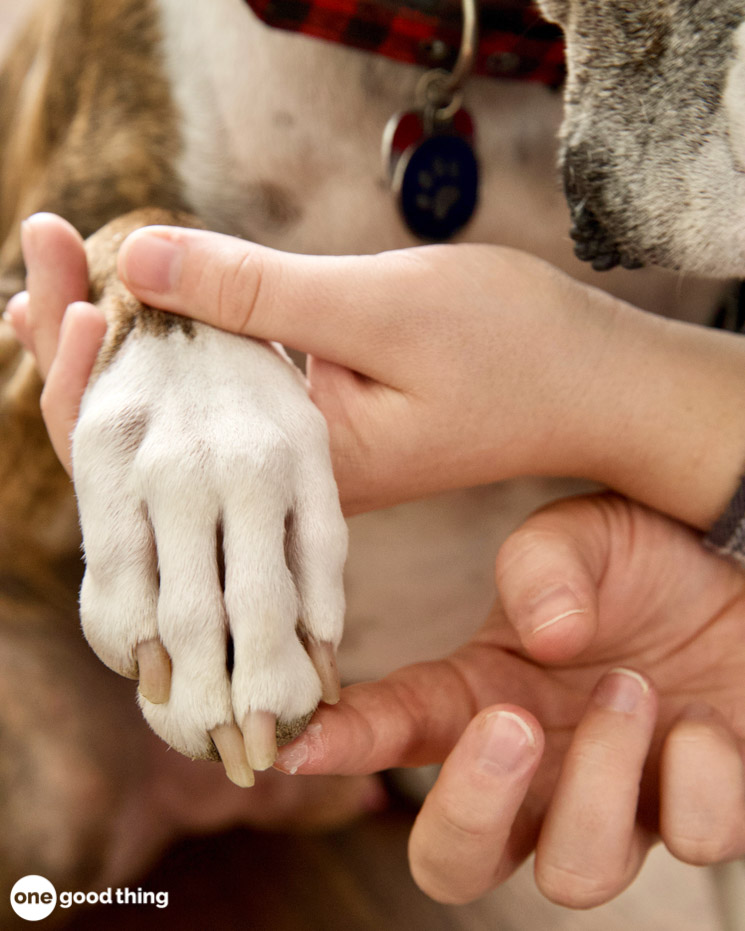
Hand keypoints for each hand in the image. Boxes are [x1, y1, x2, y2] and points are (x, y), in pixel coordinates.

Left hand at [11, 213, 744, 524]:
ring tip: (61, 273)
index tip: (58, 284)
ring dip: (124, 342)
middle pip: (150, 436)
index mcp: (295, 472)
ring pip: (185, 413)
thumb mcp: (379, 310)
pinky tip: (148, 301)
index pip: (150, 450)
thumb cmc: (511, 353)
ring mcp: (301, 454)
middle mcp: (285, 480)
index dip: (84, 371)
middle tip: (39, 258)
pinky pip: (226, 393)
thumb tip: (142, 258)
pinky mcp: (318, 423)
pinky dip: (182, 340)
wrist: (588, 383)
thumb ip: (259, 294)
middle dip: (83, 349)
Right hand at [271, 493, 744, 905]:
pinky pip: (691, 838)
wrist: (741, 565)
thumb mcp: (582, 537)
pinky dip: (700, 777)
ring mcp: (615, 803)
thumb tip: (545, 640)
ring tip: (634, 688)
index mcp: (482, 694)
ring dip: (602, 778)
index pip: (395, 730)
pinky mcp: (698, 814)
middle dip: (470, 808)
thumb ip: (542, 568)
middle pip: (454, 863)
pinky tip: (705, 719)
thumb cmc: (645, 560)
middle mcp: (536, 767)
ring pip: (574, 874)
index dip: (344, 745)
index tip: (299, 747)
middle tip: (510, 723)